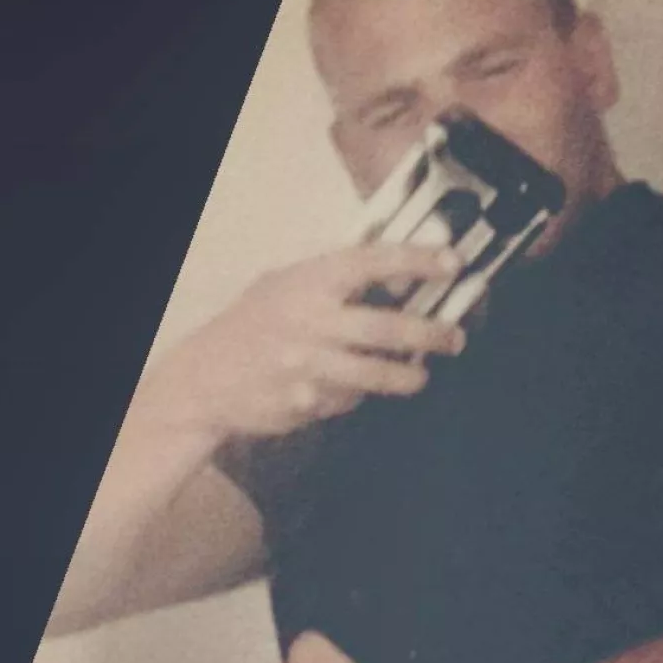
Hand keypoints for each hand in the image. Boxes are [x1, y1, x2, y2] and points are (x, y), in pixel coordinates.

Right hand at [134, 240, 466, 448]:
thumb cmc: (253, 325)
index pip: (373, 261)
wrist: (206, 378)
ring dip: (409, 377)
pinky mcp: (307, 402)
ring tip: (419, 376)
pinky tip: (349, 388)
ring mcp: (309, 365)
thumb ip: (334, 282)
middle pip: (389, 328)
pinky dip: (357, 396)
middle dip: (432, 334)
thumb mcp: (286, 286)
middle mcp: (311, 321)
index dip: (417, 260)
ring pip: (378, 374)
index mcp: (309, 282)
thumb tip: (397, 279)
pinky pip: (349, 400)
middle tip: (455, 338)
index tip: (453, 262)